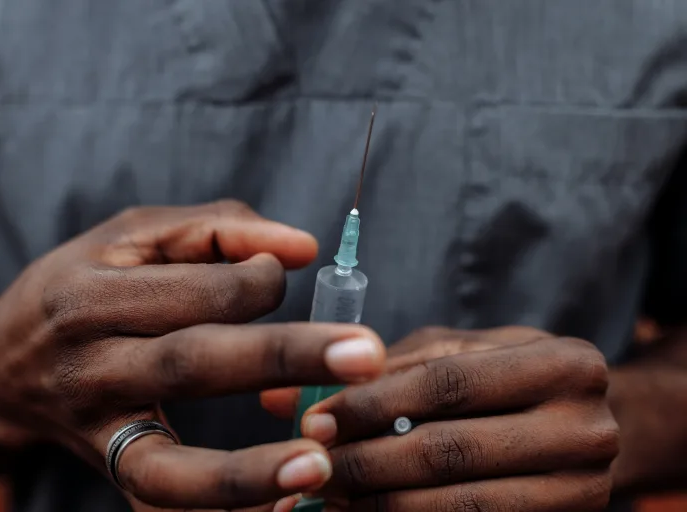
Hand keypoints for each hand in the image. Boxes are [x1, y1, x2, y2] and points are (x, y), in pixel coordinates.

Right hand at [0, 201, 385, 510]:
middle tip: (368, 354)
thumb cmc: (83, 283)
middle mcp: (89, 365)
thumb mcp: (135, 235)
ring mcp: (95, 429)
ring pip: (166, 463)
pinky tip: (284, 507)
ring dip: (245, 473)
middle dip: (284, 357)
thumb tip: (305, 248)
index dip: (259, 281)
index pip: (197, 290)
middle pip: (191, 364)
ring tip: (320, 466)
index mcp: (93, 292)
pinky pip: (159, 505)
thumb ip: (220, 229)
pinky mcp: (108, 469)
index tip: (289, 274)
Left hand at [262, 327, 618, 510]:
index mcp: (563, 365)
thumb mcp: (461, 355)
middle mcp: (586, 429)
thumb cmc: (508, 381)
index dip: (373, 405)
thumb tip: (279, 398)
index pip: (447, 384)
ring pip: (462, 508)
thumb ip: (382, 370)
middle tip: (311, 469)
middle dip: (368, 464)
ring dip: (382, 507)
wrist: (584, 433)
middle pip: (451, 451)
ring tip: (327, 502)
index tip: (314, 422)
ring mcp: (584, 491)